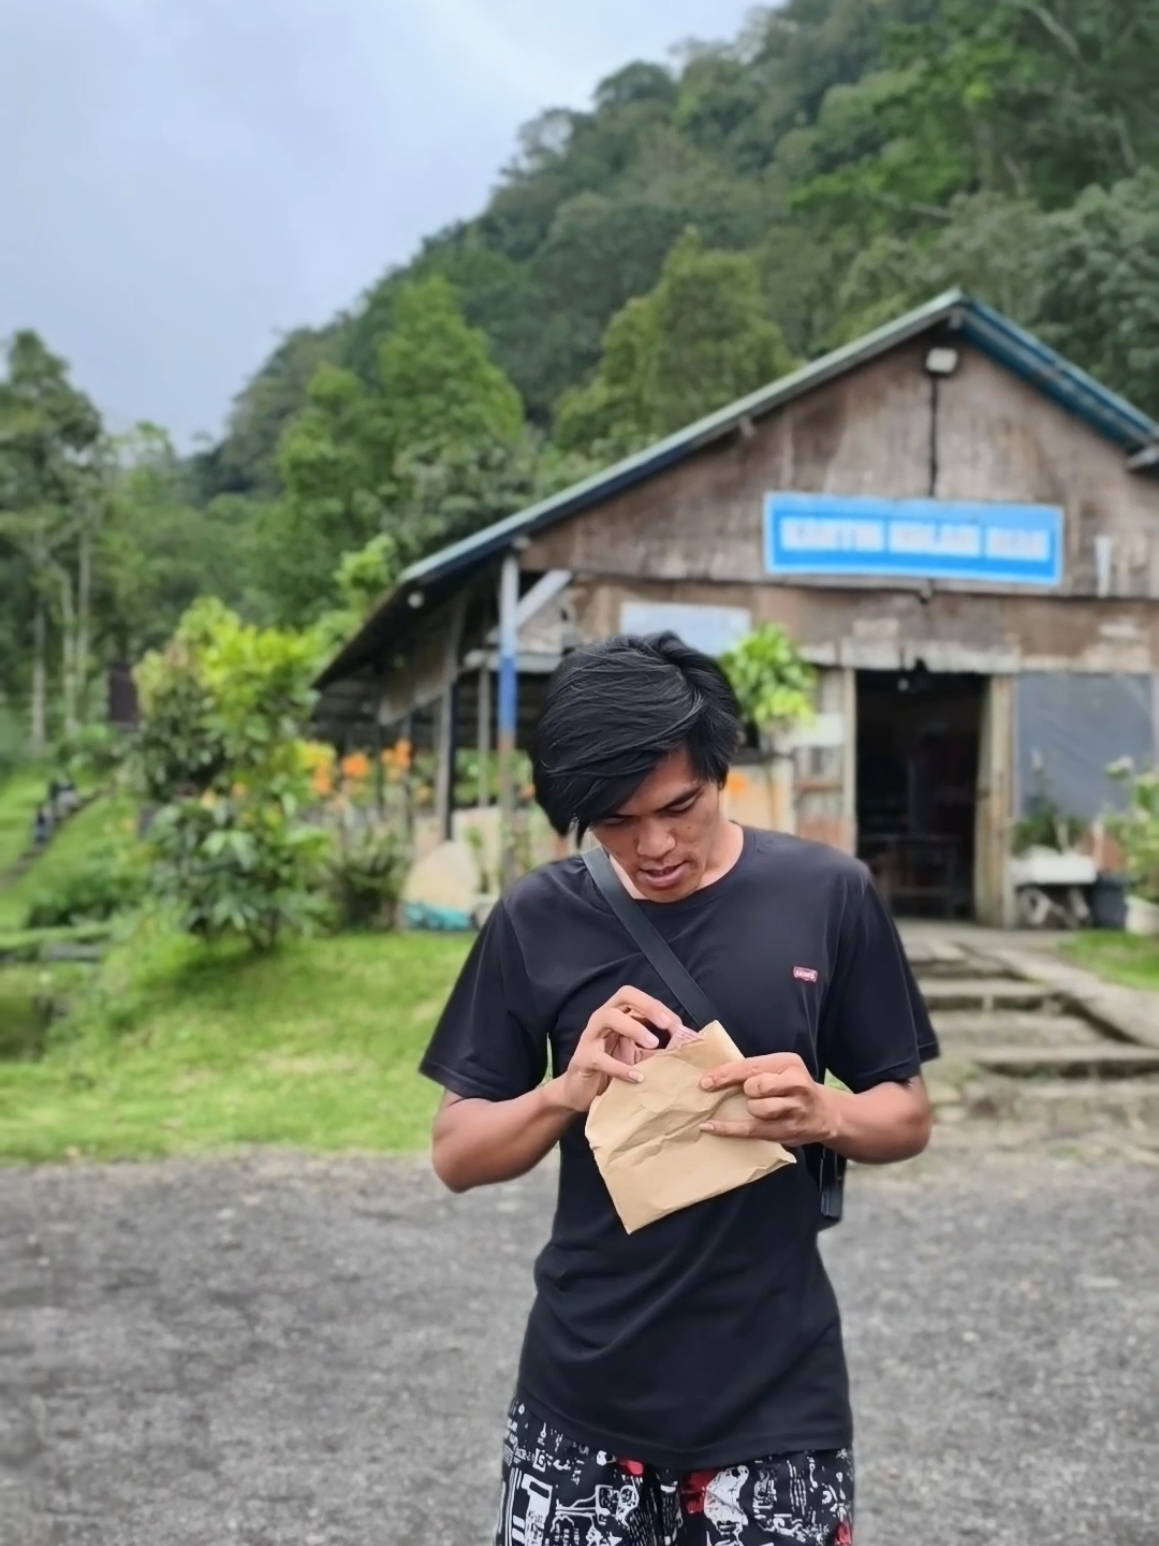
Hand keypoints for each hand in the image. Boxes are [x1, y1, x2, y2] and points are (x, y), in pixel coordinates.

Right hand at [555, 988, 684, 1114]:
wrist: (580, 1093)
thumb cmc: (612, 1069)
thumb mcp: (639, 1056)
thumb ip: (659, 1049)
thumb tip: (689, 1046)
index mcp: (618, 1015)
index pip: (638, 997)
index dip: (658, 1007)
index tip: (678, 1026)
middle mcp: (603, 1019)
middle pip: (624, 996)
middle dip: (648, 1006)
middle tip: (666, 1024)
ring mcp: (590, 1037)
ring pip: (608, 1017)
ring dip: (634, 1028)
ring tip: (652, 1044)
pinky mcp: (583, 1060)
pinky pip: (600, 1058)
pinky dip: (620, 1068)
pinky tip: (637, 1077)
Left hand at [698, 1052, 838, 1145]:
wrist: (825, 1113)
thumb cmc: (792, 1087)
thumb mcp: (780, 1069)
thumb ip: (755, 1069)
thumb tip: (714, 1075)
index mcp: (789, 1063)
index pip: (752, 1066)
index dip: (726, 1074)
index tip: (705, 1081)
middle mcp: (796, 1085)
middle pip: (757, 1087)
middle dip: (746, 1091)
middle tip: (749, 1094)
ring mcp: (795, 1109)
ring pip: (758, 1109)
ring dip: (750, 1109)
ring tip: (756, 1108)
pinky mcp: (789, 1131)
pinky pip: (753, 1130)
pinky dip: (729, 1129)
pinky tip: (711, 1126)